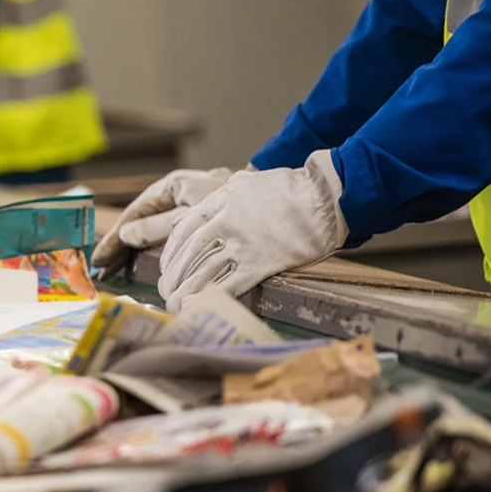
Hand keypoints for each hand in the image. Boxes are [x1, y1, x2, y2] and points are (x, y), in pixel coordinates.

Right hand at [92, 167, 233, 272]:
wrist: (289, 202)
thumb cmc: (241, 204)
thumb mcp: (194, 217)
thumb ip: (160, 225)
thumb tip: (127, 234)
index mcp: (175, 186)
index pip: (136, 212)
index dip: (116, 237)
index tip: (100, 258)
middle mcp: (181, 194)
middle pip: (143, 221)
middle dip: (122, 245)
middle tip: (103, 267)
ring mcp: (193, 208)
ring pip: (158, 230)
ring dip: (138, 250)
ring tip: (118, 269)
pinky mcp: (207, 222)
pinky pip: (176, 236)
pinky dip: (160, 251)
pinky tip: (150, 265)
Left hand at [158, 150, 347, 311]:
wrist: (325, 198)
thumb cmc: (290, 189)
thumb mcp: (246, 183)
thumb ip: (221, 198)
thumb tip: (203, 215)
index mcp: (219, 201)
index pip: (183, 231)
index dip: (171, 253)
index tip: (166, 267)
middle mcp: (225, 222)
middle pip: (188, 255)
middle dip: (173, 277)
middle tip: (165, 292)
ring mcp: (242, 243)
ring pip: (203, 273)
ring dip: (185, 293)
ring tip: (176, 305)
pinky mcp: (261, 262)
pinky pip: (228, 285)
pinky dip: (209, 299)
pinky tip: (198, 308)